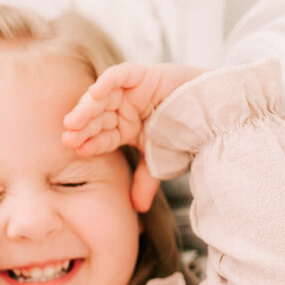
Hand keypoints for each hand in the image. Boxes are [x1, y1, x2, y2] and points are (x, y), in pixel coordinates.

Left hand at [62, 62, 204, 211]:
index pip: (103, 136)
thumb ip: (145, 181)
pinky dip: (107, 81)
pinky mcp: (143, 75)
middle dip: (83, 127)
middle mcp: (124, 109)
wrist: (215, 115)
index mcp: (125, 128)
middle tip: (68, 137)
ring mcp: (132, 91)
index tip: (78, 150)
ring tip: (74, 121)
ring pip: (103, 98)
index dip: (91, 143)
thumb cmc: (187, 135)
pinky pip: (120, 75)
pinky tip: (95, 92)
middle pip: (97, 117)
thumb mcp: (160, 161)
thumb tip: (137, 209)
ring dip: (87, 108)